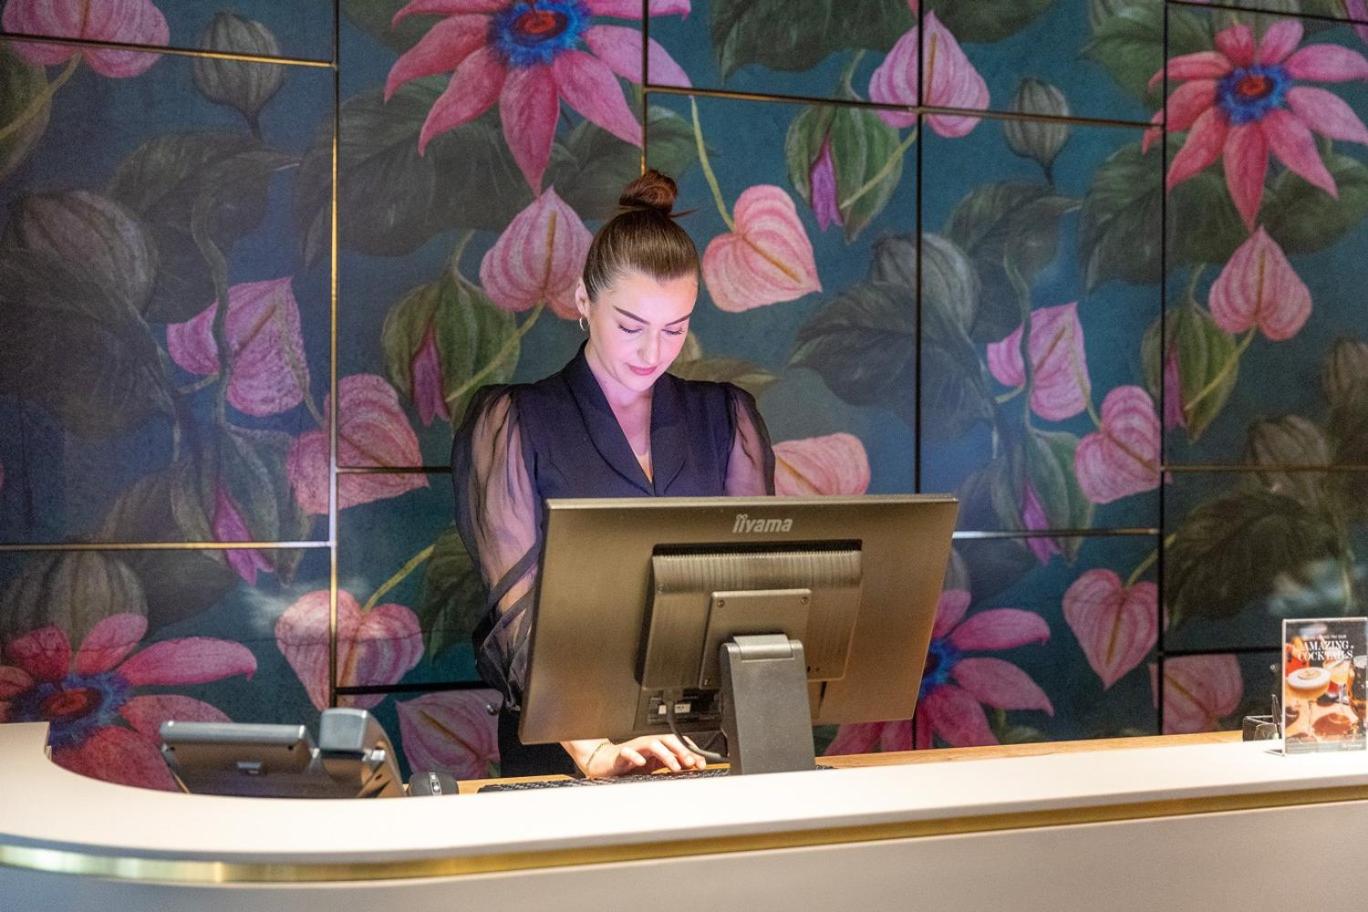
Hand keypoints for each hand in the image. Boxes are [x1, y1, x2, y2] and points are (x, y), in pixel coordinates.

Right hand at [580, 735, 706, 778]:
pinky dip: (635, 756)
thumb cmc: (629, 764)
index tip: (701, 763)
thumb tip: (691, 769)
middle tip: (691, 762)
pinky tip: (642, 764)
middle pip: (667, 740)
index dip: (690, 750)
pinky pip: (627, 752)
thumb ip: (670, 766)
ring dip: (665, 754)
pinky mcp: (620, 755)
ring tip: (674, 766)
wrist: (604, 763)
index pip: (677, 742)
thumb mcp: (654, 767)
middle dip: (681, 750)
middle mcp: (647, 745)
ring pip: (651, 744)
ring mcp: (634, 748)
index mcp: (657, 747)